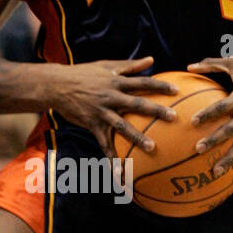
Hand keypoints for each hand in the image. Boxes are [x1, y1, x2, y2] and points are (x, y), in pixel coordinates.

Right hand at [47, 56, 177, 157]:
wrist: (56, 85)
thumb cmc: (83, 74)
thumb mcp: (106, 66)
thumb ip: (130, 65)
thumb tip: (151, 59)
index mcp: (116, 82)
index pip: (142, 82)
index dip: (159, 86)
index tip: (176, 90)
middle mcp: (110, 97)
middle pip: (137, 104)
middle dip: (156, 110)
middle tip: (174, 117)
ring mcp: (101, 112)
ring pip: (122, 126)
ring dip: (137, 137)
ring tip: (152, 148)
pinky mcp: (92, 125)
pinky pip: (103, 144)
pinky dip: (111, 158)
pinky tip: (120, 173)